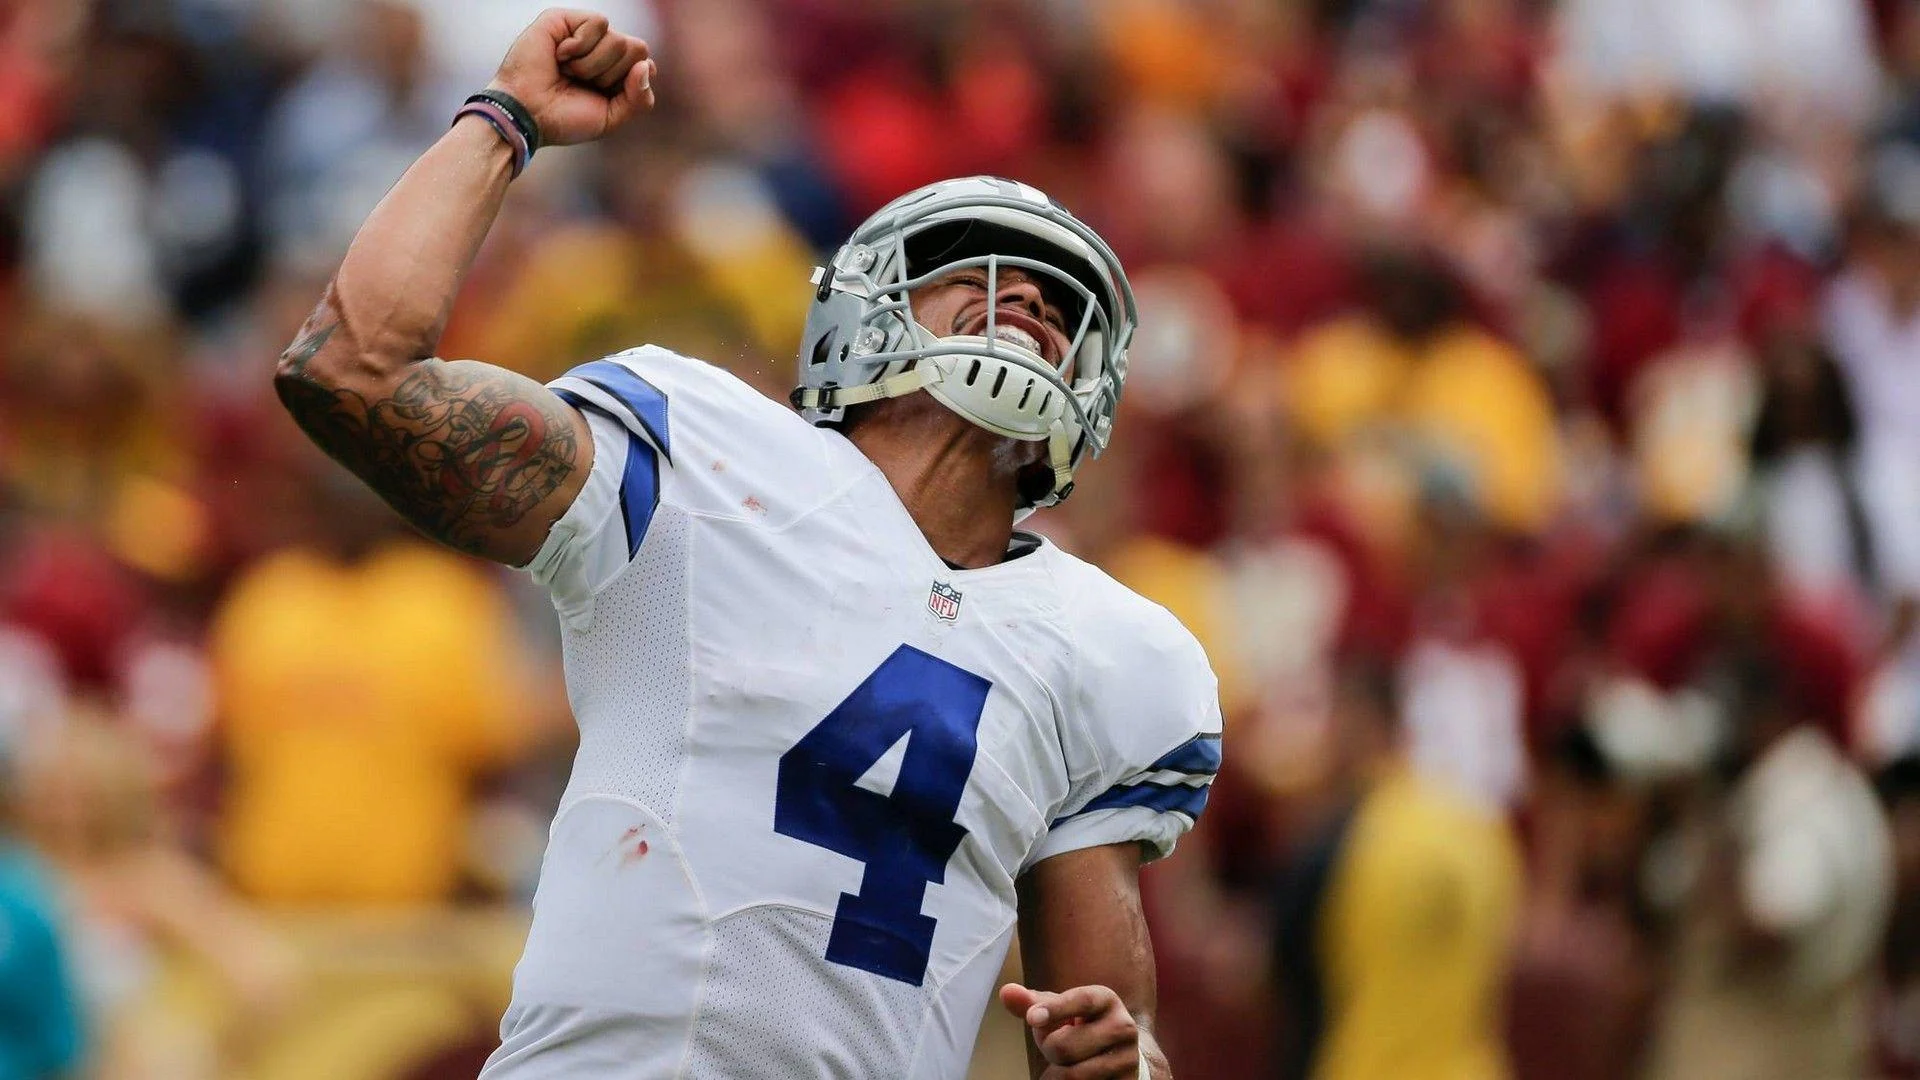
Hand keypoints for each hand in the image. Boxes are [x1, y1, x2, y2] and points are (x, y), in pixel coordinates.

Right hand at [489, 8, 654, 146]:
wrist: (528, 114)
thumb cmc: (564, 118)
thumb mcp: (611, 119)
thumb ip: (639, 100)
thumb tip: (646, 65)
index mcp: (616, 71)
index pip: (645, 64)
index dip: (627, 85)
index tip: (600, 96)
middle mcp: (603, 49)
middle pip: (637, 48)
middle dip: (610, 74)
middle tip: (581, 83)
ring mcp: (585, 33)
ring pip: (618, 38)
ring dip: (591, 65)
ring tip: (567, 71)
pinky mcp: (566, 19)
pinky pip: (599, 22)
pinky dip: (580, 46)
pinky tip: (560, 55)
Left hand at [1000, 982, 1144, 1078]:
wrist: (1118, 1055)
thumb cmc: (1079, 1027)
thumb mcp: (1059, 1012)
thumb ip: (1032, 1003)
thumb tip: (1006, 992)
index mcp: (1105, 1000)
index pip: (1082, 1001)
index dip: (1056, 1009)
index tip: (1032, 1018)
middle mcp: (1123, 1026)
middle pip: (1065, 1046)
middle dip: (1048, 1050)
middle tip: (1054, 1048)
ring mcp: (1127, 1059)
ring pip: (1072, 1076)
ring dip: (1055, 1075)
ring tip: (1062, 1066)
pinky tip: (1071, 1077)